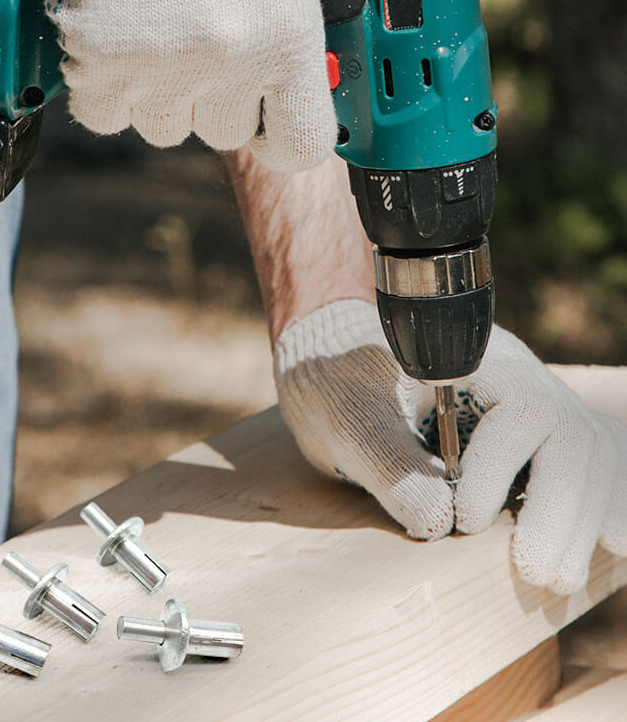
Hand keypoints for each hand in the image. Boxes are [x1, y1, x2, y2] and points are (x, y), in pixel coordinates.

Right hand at [23, 0, 335, 170]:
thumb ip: (282, 36)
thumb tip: (279, 96)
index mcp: (288, 31)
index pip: (300, 143)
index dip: (281, 139)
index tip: (269, 127)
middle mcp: (229, 57)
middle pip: (223, 132)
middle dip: (211, 96)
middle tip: (197, 36)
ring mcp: (160, 61)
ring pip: (161, 127)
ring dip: (156, 92)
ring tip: (153, 23)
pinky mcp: (97, 54)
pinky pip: (102, 114)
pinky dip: (102, 87)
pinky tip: (112, 36)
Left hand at [274, 299, 626, 593]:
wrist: (338, 366)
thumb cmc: (338, 383)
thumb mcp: (346, 417)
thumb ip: (386, 461)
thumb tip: (437, 521)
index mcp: (470, 361)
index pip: (520, 411)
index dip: (504, 470)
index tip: (465, 518)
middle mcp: (513, 380)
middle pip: (571, 438)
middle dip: (563, 510)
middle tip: (538, 575)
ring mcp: (530, 406)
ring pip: (589, 454)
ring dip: (585, 517)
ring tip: (560, 577)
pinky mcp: (534, 439)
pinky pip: (586, 465)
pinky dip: (599, 501)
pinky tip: (607, 540)